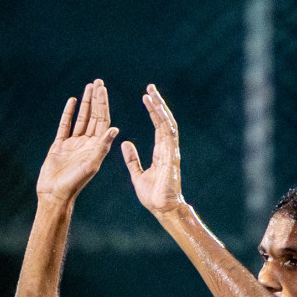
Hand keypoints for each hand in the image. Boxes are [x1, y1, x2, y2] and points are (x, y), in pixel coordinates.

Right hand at [37, 79, 118, 203]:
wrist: (55, 194)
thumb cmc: (74, 183)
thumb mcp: (91, 164)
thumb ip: (102, 146)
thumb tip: (115, 128)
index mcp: (96, 147)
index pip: (102, 121)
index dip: (103, 104)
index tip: (103, 89)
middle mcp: (87, 143)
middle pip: (93, 116)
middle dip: (96, 99)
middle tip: (98, 82)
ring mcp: (73, 144)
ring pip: (81, 118)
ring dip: (85, 103)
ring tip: (88, 87)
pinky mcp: (60, 145)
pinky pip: (65, 125)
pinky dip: (68, 113)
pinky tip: (72, 101)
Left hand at [121, 84, 185, 214]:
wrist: (163, 209)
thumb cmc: (152, 196)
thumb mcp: (137, 175)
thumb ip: (132, 159)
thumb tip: (125, 144)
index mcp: (160, 151)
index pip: (158, 125)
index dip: (153, 110)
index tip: (146, 97)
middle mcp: (167, 148)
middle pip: (164, 120)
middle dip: (158, 103)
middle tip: (150, 87)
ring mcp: (171, 151)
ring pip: (167, 123)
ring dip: (160, 107)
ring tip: (152, 92)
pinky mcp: (171, 156)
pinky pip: (167, 134)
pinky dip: (162, 120)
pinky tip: (156, 109)